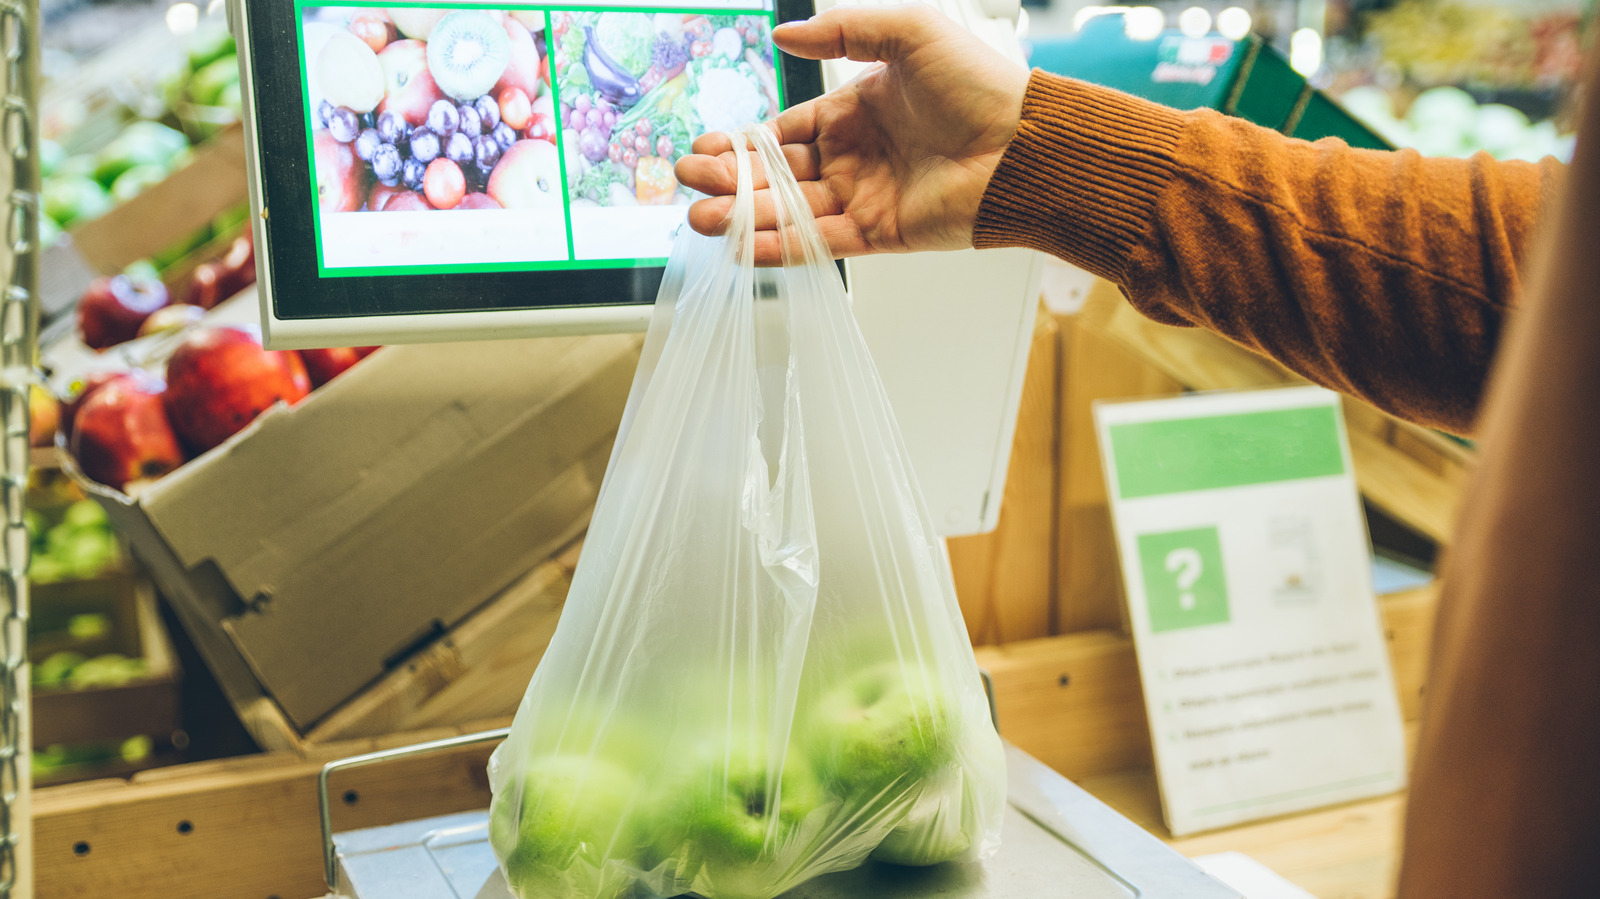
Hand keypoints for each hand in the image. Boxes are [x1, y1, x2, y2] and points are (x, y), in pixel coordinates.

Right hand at [674, 5, 1028, 264]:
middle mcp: (855, 159)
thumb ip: (844, 30)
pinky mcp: (881, 234)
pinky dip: (782, 247)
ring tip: (698, 218)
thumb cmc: (979, 84)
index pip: (785, 134)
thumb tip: (784, 36)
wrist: (1025, 143)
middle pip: (777, 176)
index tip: (704, 150)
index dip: (743, 144)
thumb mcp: (909, 32)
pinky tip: (742, 247)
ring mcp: (865, 198)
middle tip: (686, 184)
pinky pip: (821, 243)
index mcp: (855, 113)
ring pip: (791, 212)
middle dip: (729, 182)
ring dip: (743, 217)